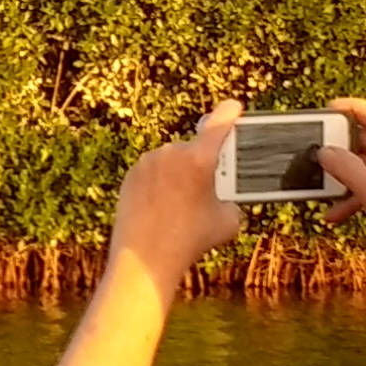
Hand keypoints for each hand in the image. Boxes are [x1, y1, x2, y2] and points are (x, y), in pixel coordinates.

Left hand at [108, 102, 247, 289]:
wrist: (144, 258)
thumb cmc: (190, 240)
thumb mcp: (228, 222)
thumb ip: (232, 201)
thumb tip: (226, 200)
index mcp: (199, 158)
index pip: (219, 124)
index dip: (229, 113)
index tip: (233, 107)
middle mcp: (171, 153)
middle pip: (194, 149)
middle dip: (201, 165)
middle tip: (204, 191)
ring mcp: (148, 162)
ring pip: (171, 161)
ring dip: (178, 174)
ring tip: (180, 206)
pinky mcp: (131, 174)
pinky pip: (152, 172)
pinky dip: (159, 184)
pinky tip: (162, 206)